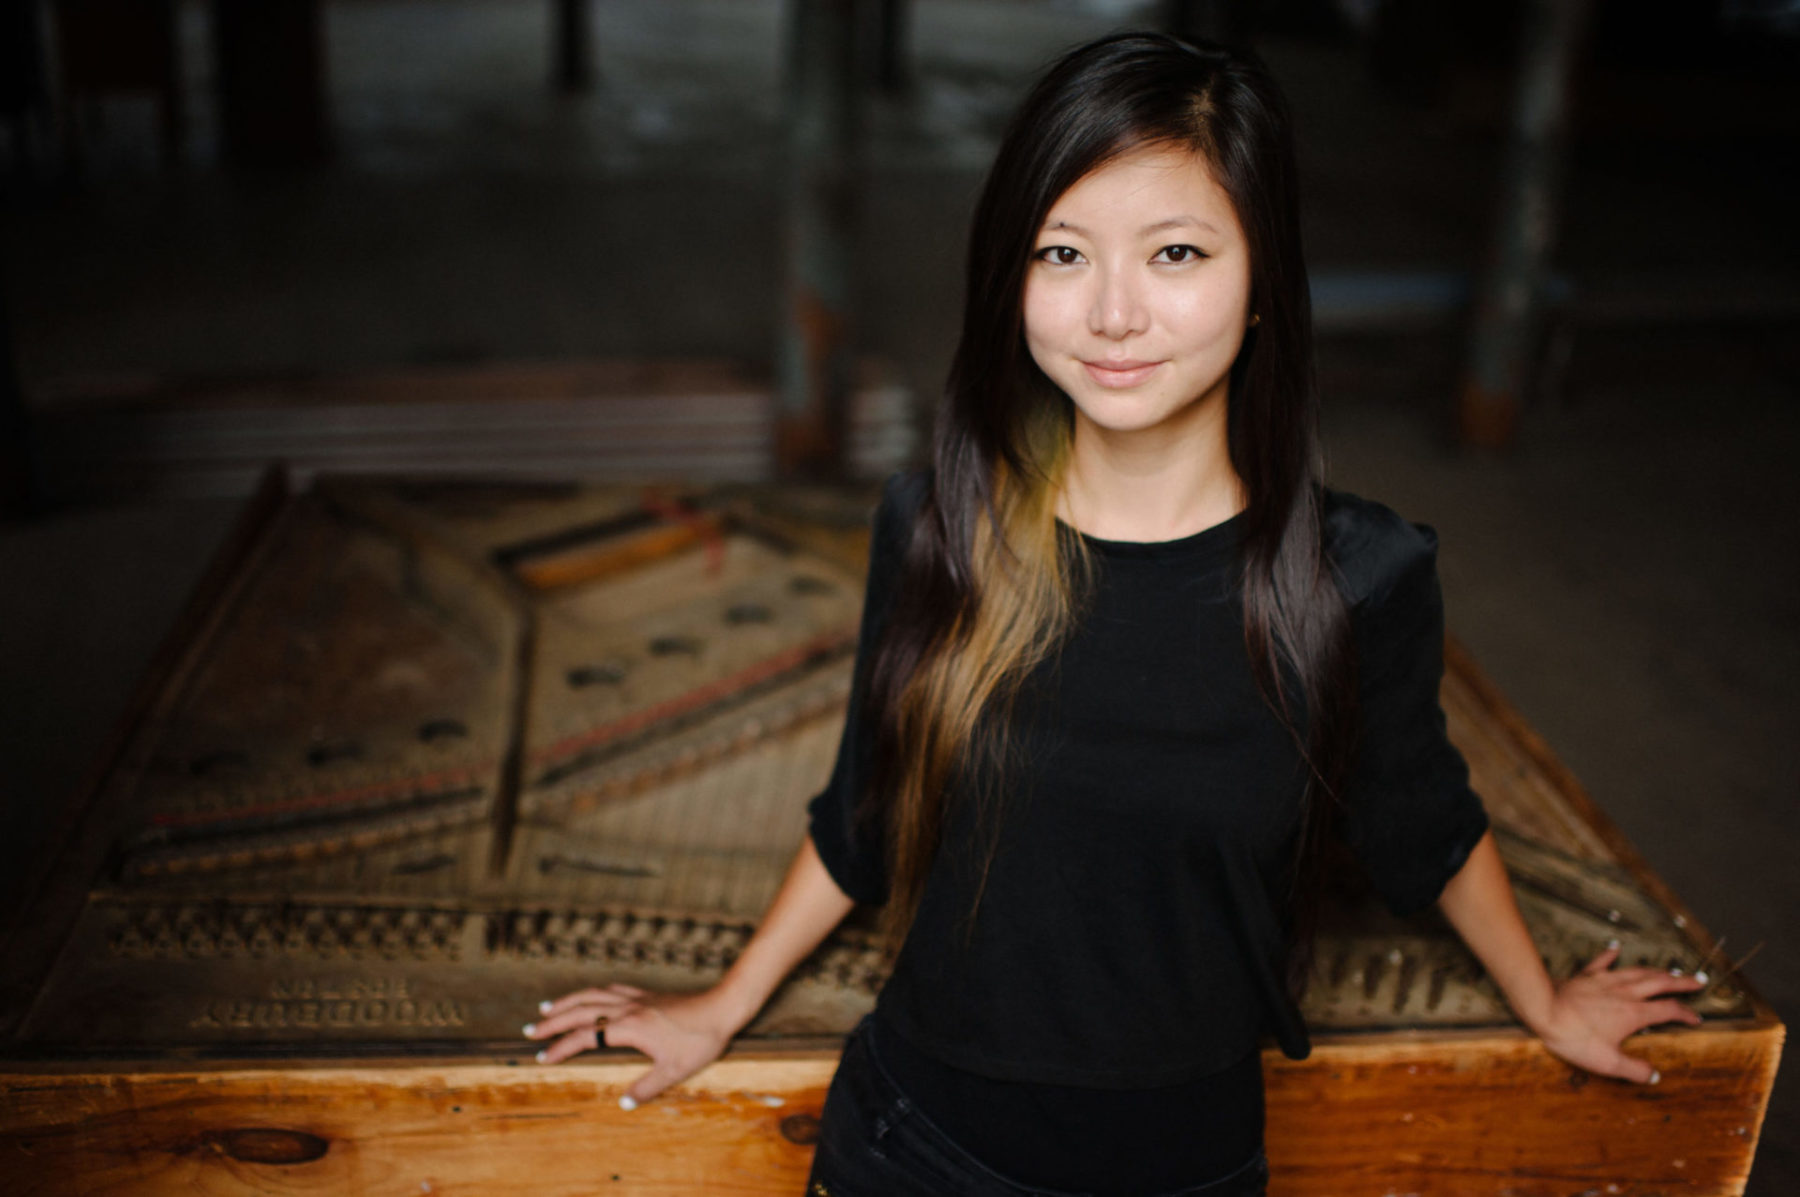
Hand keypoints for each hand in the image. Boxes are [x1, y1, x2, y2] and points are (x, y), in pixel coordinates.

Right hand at [523, 983, 738, 1105]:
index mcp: (629, 1028)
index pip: (586, 1037)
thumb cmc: (700, 1040)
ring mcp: (637, 998)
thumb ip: (646, 1088)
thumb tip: (621, 1105)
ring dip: (568, 1002)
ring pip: (593, 995)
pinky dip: (594, 991)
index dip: (562, 1047)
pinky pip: (612, 989)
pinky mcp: (647, 993)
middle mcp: (628, 1008)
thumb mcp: (674, 1071)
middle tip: (529, 1030)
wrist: (723, 1008)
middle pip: (581, 1011)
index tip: (543, 1057)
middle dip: (553, 1022)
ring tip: (547, 1008)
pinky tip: (590, 994)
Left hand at [1530, 944, 1706, 1083]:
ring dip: (1655, 971)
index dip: (1686, 1014)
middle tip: (1698, 980)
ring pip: (1637, 971)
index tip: (1696, 1018)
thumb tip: (1655, 1076)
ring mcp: (1605, 981)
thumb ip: (1635, 1070)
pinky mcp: (1585, 976)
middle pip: (1660, 983)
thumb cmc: (1574, 1037)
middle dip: (1681, 982)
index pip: (1669, 1010)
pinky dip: (1611, 956)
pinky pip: (1601, 962)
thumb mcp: (1608, 1063)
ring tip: (1668, 971)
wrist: (1543, 1010)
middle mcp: (1624, 992)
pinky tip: (1615, 950)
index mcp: (1634, 1013)